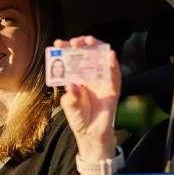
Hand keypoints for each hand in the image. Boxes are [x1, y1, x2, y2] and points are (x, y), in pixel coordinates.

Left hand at [53, 35, 120, 161]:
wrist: (91, 133)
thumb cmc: (78, 116)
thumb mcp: (69, 106)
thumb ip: (70, 97)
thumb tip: (71, 85)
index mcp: (76, 76)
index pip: (71, 57)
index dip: (65, 48)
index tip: (58, 43)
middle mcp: (89, 74)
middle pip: (87, 53)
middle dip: (81, 44)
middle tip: (75, 41)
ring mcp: (102, 80)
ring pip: (102, 58)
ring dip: (98, 47)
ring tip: (91, 41)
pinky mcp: (113, 88)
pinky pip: (115, 74)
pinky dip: (114, 64)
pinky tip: (110, 55)